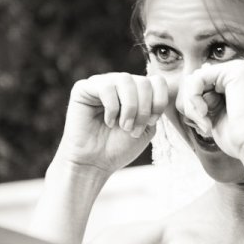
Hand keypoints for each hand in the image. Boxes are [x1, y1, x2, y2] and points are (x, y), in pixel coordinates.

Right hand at [53, 73, 168, 174]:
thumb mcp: (147, 128)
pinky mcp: (83, 88)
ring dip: (129, 107)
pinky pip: (106, 87)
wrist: (94, 164)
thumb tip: (157, 87)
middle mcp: (119, 84)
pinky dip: (112, 108)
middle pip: (143, 81)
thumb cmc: (119, 148)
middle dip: (143, 109)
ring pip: (125, 79)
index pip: (157, 81)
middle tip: (134, 130)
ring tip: (124, 126)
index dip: (159, 101)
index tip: (151, 122)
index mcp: (136, 91)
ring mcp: (101, 84)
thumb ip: (155, 107)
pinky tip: (108, 122)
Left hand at [177, 60, 243, 158]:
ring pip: (193, 79)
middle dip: (191, 105)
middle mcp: (238, 70)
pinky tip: (205, 114)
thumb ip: (203, 95)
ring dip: (192, 105)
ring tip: (205, 122)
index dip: (192, 105)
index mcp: (235, 79)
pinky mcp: (234, 71)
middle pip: (194, 79)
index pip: (199, 83)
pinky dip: (194, 99)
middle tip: (204, 125)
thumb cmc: (236, 137)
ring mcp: (238, 68)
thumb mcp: (213, 113)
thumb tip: (190, 77)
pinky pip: (197, 78)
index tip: (204, 126)